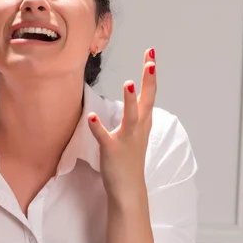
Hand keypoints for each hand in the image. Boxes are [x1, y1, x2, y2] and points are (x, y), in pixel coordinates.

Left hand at [87, 48, 155, 202]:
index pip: (149, 93)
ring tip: (128, 83)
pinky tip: (92, 116)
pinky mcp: (112, 150)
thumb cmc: (130, 158)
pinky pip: (104, 137)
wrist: (128, 187)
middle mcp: (138, 128)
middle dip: (149, 80)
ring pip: (131, 117)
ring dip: (130, 101)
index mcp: (143, 122)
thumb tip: (134, 95)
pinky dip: (98, 127)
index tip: (150, 54)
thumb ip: (136, 113)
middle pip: (147, 100)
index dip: (150, 74)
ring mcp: (126, 139)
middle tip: (150, 61)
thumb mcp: (136, 132)